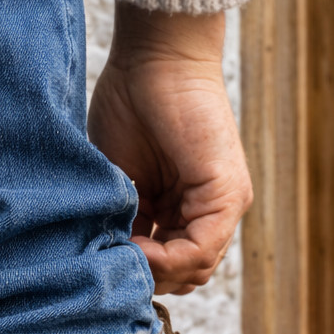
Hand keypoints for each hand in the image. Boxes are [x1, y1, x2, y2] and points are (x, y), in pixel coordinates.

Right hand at [88, 5, 252, 295]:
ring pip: (196, 268)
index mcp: (185, 207)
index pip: (170, 265)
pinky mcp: (227, 194)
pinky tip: (139, 247)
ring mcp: (224, 205)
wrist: (155, 55)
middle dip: (150, 278)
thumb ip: (124, 221)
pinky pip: (202, 248)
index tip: (106, 259)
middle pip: (186, 274)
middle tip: (116, 264)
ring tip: (126, 256)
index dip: (139, 271)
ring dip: (157, 271)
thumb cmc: (132, 103)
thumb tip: (112, 264)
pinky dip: (168, 257)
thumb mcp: (121, 178)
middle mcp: (210, 211)